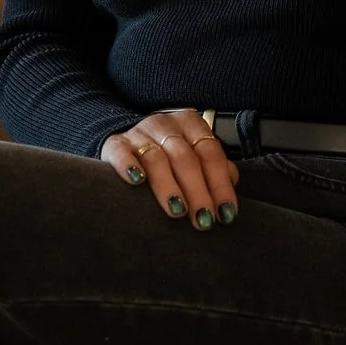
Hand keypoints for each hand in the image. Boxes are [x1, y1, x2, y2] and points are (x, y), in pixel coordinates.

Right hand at [101, 109, 238, 229]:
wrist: (127, 140)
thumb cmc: (169, 154)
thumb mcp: (193, 153)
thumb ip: (213, 166)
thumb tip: (230, 184)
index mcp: (191, 124)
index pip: (210, 153)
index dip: (220, 184)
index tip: (225, 213)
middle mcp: (166, 124)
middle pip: (185, 158)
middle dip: (197, 192)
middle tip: (203, 220)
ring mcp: (139, 132)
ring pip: (156, 158)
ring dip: (168, 186)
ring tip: (177, 211)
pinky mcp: (114, 143)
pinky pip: (121, 152)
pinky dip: (129, 166)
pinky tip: (136, 181)